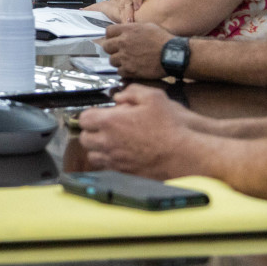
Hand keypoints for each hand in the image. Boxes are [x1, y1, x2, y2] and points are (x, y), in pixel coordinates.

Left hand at [77, 85, 194, 178]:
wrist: (182, 155)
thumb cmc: (169, 126)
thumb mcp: (153, 97)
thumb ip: (132, 92)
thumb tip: (119, 97)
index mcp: (110, 122)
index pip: (84, 119)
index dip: (91, 114)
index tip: (99, 113)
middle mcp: (108, 143)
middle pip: (85, 138)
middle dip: (91, 131)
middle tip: (104, 127)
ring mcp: (115, 160)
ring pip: (93, 156)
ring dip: (98, 148)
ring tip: (111, 142)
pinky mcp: (123, 173)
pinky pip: (107, 167)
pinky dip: (108, 161)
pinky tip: (121, 154)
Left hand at [99, 23, 174, 78]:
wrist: (172, 55)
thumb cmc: (163, 40)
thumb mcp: (148, 26)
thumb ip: (132, 28)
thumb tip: (125, 31)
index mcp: (127, 30)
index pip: (108, 31)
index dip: (111, 36)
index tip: (114, 39)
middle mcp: (123, 43)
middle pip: (106, 46)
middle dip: (112, 49)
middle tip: (119, 51)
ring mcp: (125, 57)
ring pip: (112, 60)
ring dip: (118, 61)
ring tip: (128, 61)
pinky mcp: (129, 70)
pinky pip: (119, 71)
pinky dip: (124, 71)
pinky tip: (133, 68)